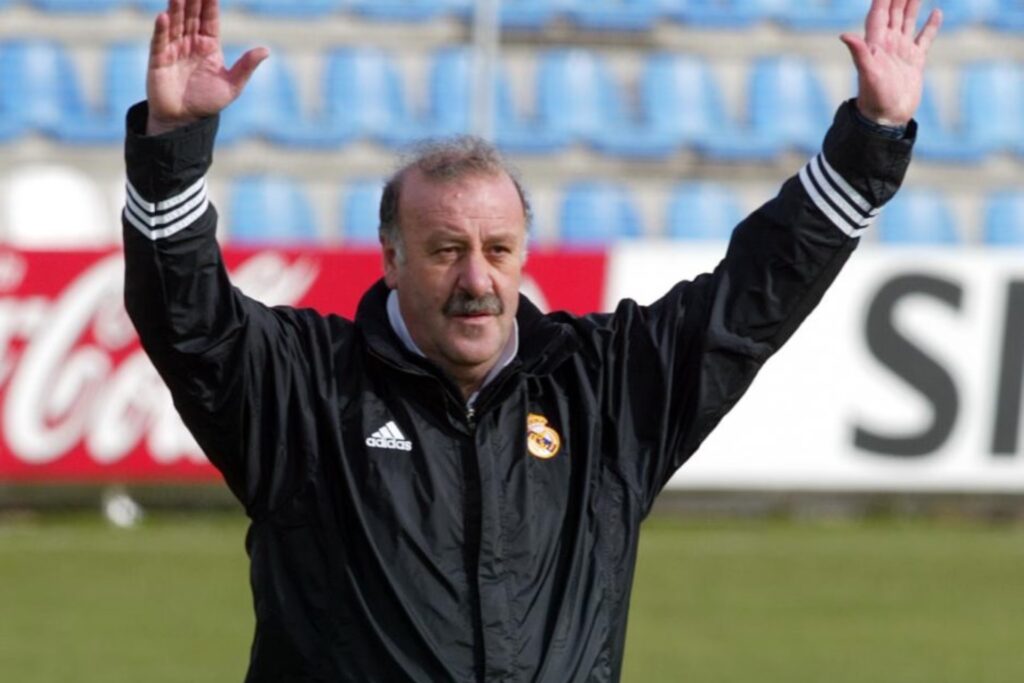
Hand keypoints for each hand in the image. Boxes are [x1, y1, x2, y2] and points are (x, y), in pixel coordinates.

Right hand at [146, 0, 268, 134]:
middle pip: (192, 16)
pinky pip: (159, 41)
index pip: (210, 19)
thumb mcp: (232, 86)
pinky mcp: (158, 60)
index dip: (210, 3)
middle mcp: (190, 43)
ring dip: (177, 8)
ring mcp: (173, 49)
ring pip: (176, 23)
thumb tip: (266, 50)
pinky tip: (164, 16)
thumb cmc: (208, 102)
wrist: (184, 121)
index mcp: (209, 46)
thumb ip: (246, 66)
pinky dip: (161, 29)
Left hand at [840, 0, 941, 126]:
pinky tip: (936, 12)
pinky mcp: (915, 61)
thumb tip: (844, 35)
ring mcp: (902, 51)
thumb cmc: (875, 97)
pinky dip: (931, 25)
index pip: (880, 11)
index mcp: (876, 43)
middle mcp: (888, 44)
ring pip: (908, 20)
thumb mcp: (868, 73)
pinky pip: (924, 38)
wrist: (887, 118)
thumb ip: (859, 53)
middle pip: (894, 11)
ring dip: (913, 4)